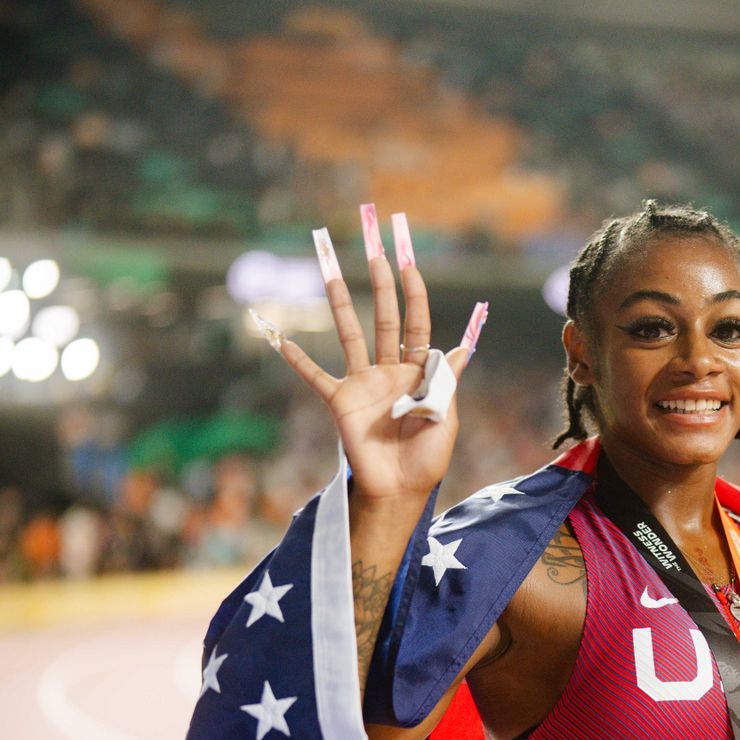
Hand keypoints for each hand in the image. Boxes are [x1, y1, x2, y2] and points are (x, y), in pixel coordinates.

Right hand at [273, 213, 480, 504]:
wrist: (399, 490)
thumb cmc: (428, 457)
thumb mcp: (445, 416)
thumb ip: (447, 381)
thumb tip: (460, 348)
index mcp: (419, 372)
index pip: (416, 324)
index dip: (414, 295)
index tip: (410, 264)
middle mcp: (389, 370)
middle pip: (385, 318)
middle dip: (381, 284)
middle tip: (374, 249)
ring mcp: (363, 383)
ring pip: (350, 334)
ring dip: (340, 302)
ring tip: (330, 270)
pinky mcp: (340, 402)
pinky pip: (315, 377)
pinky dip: (297, 359)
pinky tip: (279, 337)